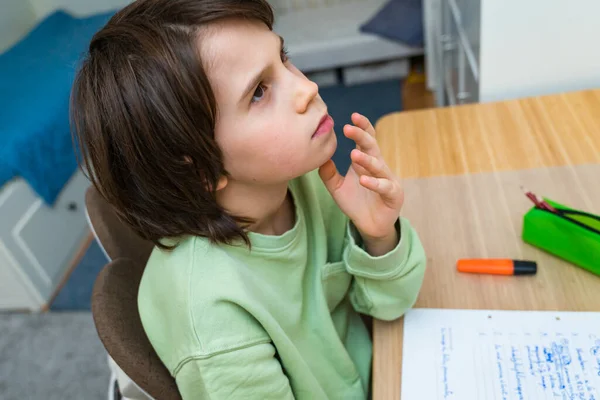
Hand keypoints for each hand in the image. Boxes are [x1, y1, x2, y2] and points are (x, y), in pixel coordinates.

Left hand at [319, 113, 403, 250]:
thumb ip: (329, 174)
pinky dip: (374, 183)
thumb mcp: (338, 188)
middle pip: (372, 147)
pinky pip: (384, 187)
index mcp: (367, 162)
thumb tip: (320, 158)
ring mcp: (388, 180)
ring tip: (353, 154)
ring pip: (379, 166)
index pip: (367, 140)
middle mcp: (379, 167)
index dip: (362, 128)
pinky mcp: (393, 195)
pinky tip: (363, 180)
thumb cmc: (356, 203)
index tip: (352, 117)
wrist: (370, 226)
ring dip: (366, 160)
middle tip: (348, 128)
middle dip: (361, 136)